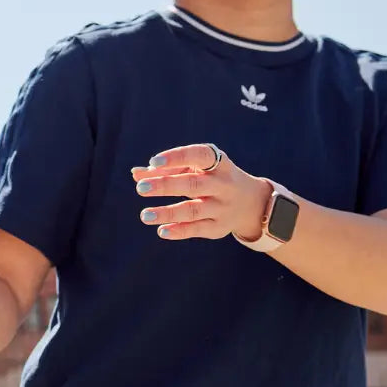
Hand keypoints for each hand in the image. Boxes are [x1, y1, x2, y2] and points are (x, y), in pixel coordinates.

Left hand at [132, 143, 271, 241]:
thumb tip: (136, 174)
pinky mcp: (220, 227)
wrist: (250, 203)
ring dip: (167, 213)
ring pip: (193, 210)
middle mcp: (223, 184)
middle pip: (193, 184)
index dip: (176, 157)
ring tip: (144, 215)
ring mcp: (222, 207)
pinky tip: (161, 230)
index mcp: (218, 163)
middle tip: (140, 188)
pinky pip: (198, 229)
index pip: (199, 155)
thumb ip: (167, 170)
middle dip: (166, 185)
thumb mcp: (195, 169)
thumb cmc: (211, 179)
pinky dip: (179, 231)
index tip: (153, 162)